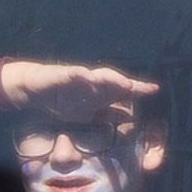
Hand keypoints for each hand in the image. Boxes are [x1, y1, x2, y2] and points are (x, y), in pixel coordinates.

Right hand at [0, 58, 159, 117]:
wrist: (35, 89)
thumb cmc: (65, 100)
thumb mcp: (89, 113)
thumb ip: (109, 115)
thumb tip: (130, 118)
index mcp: (101, 93)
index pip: (124, 92)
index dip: (140, 90)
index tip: (155, 90)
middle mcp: (95, 84)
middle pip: (116, 83)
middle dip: (130, 85)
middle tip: (145, 89)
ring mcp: (80, 78)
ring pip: (99, 77)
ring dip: (112, 79)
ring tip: (125, 83)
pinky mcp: (63, 75)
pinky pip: (74, 74)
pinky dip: (81, 74)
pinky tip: (88, 75)